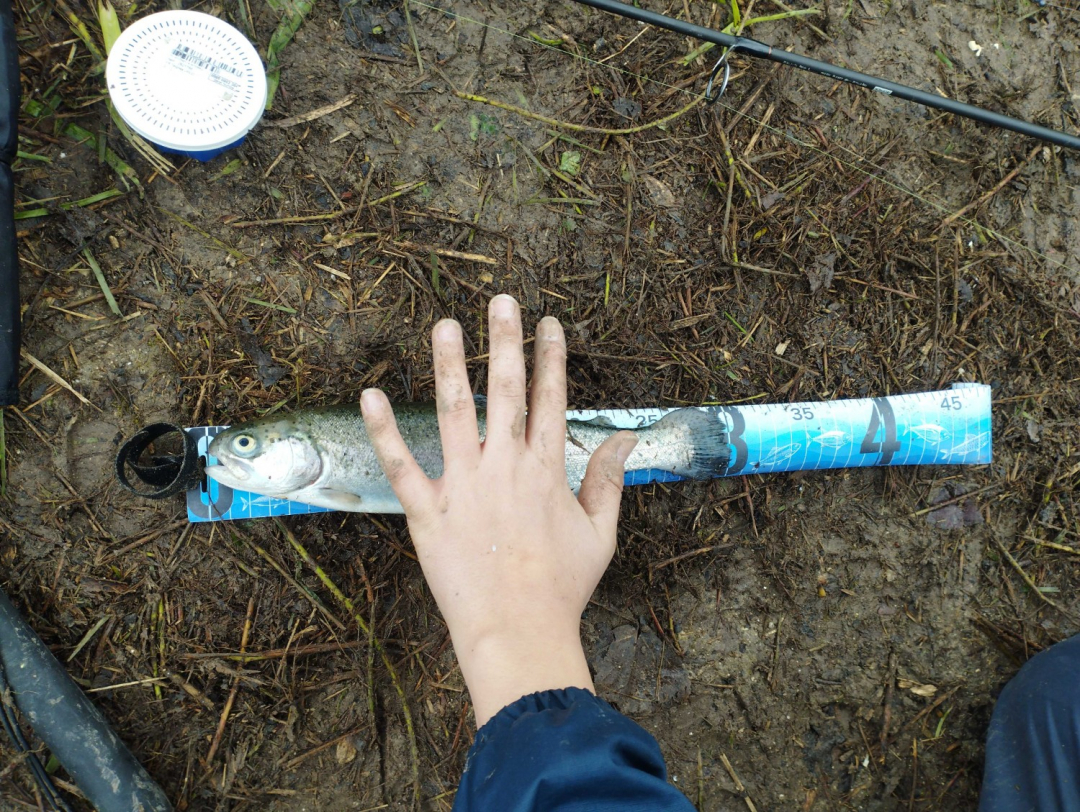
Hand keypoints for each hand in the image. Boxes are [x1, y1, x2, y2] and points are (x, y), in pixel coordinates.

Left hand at [360, 295, 636, 725]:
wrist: (519, 633)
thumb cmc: (561, 588)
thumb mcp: (600, 534)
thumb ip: (608, 482)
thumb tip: (623, 441)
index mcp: (547, 471)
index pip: (552, 401)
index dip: (552, 359)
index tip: (549, 324)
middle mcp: (506, 467)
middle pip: (508, 392)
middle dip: (507, 342)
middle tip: (502, 300)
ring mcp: (465, 486)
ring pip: (455, 413)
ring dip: (451, 365)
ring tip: (446, 324)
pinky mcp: (428, 512)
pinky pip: (402, 466)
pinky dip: (383, 432)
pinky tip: (370, 395)